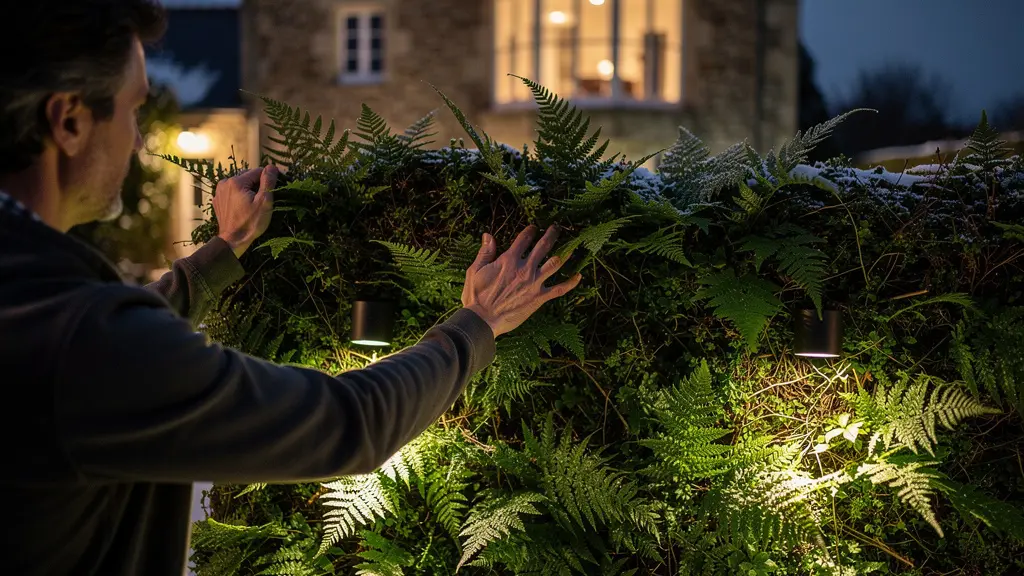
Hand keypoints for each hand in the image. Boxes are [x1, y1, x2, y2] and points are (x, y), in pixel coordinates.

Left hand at [213, 165, 277, 257]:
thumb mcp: (264, 202)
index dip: (268, 179)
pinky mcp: (218, 201)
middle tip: (264, 200)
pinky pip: (232, 193)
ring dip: (248, 191)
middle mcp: (224, 183)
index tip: (275, 190)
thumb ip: (268, 182)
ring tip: (253, 205)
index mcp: (236, 182)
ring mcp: (219, 192)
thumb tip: (272, 167)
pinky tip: (244, 208)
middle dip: (257, 186)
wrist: (233, 241)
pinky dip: (239, 197)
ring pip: (240, 185)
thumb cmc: (251, 223)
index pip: (258, 172)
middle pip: (248, 178)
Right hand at [461, 225, 581, 337]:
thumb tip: (488, 235)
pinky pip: (560, 289)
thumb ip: (485, 252)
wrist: (483, 319)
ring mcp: (534, 283)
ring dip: (565, 253)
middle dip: (551, 235)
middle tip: (556, 228)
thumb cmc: (476, 296)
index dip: (530, 231)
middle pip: (543, 246)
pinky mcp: (539, 297)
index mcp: (509, 259)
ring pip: (555, 263)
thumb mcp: (475, 270)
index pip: (524, 239)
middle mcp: (525, 268)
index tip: (534, 228)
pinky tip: (579, 276)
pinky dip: (571, 282)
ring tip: (571, 247)